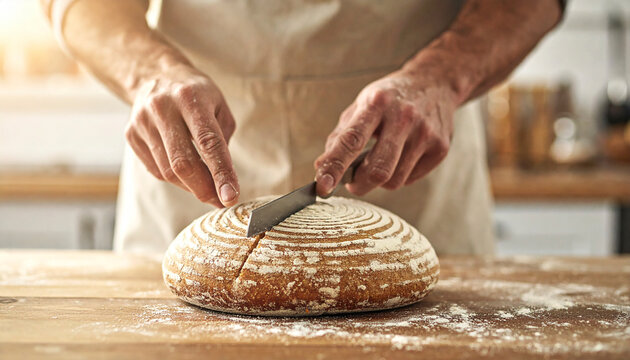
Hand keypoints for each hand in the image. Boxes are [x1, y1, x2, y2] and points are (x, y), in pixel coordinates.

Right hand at [125, 64, 238, 207]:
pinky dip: (176, 180)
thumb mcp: (219, 106)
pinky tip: (187, 176)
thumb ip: (223, 140)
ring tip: (207, 189)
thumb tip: (222, 180)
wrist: (155, 76)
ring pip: (168, 171)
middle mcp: (163, 109)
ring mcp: (142, 122)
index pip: (208, 142)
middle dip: (204, 189)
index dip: (221, 173)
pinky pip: (156, 169)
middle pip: (183, 162)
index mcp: (191, 98)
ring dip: (191, 187)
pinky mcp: (131, 135)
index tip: (231, 196)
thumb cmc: (196, 95)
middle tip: (220, 200)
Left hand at [314, 70, 455, 195]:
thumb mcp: (361, 105)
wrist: (435, 82)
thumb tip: (322, 167)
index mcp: (377, 103)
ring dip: (378, 181)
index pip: (351, 140)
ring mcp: (425, 133)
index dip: (334, 166)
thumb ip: (341, 136)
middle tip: (352, 181)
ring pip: (394, 180)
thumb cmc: (390, 99)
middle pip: (377, 170)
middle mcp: (404, 117)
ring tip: (379, 161)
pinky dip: (398, 175)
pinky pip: (410, 179)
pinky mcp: (440, 148)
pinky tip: (400, 157)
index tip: (322, 185)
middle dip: (359, 184)